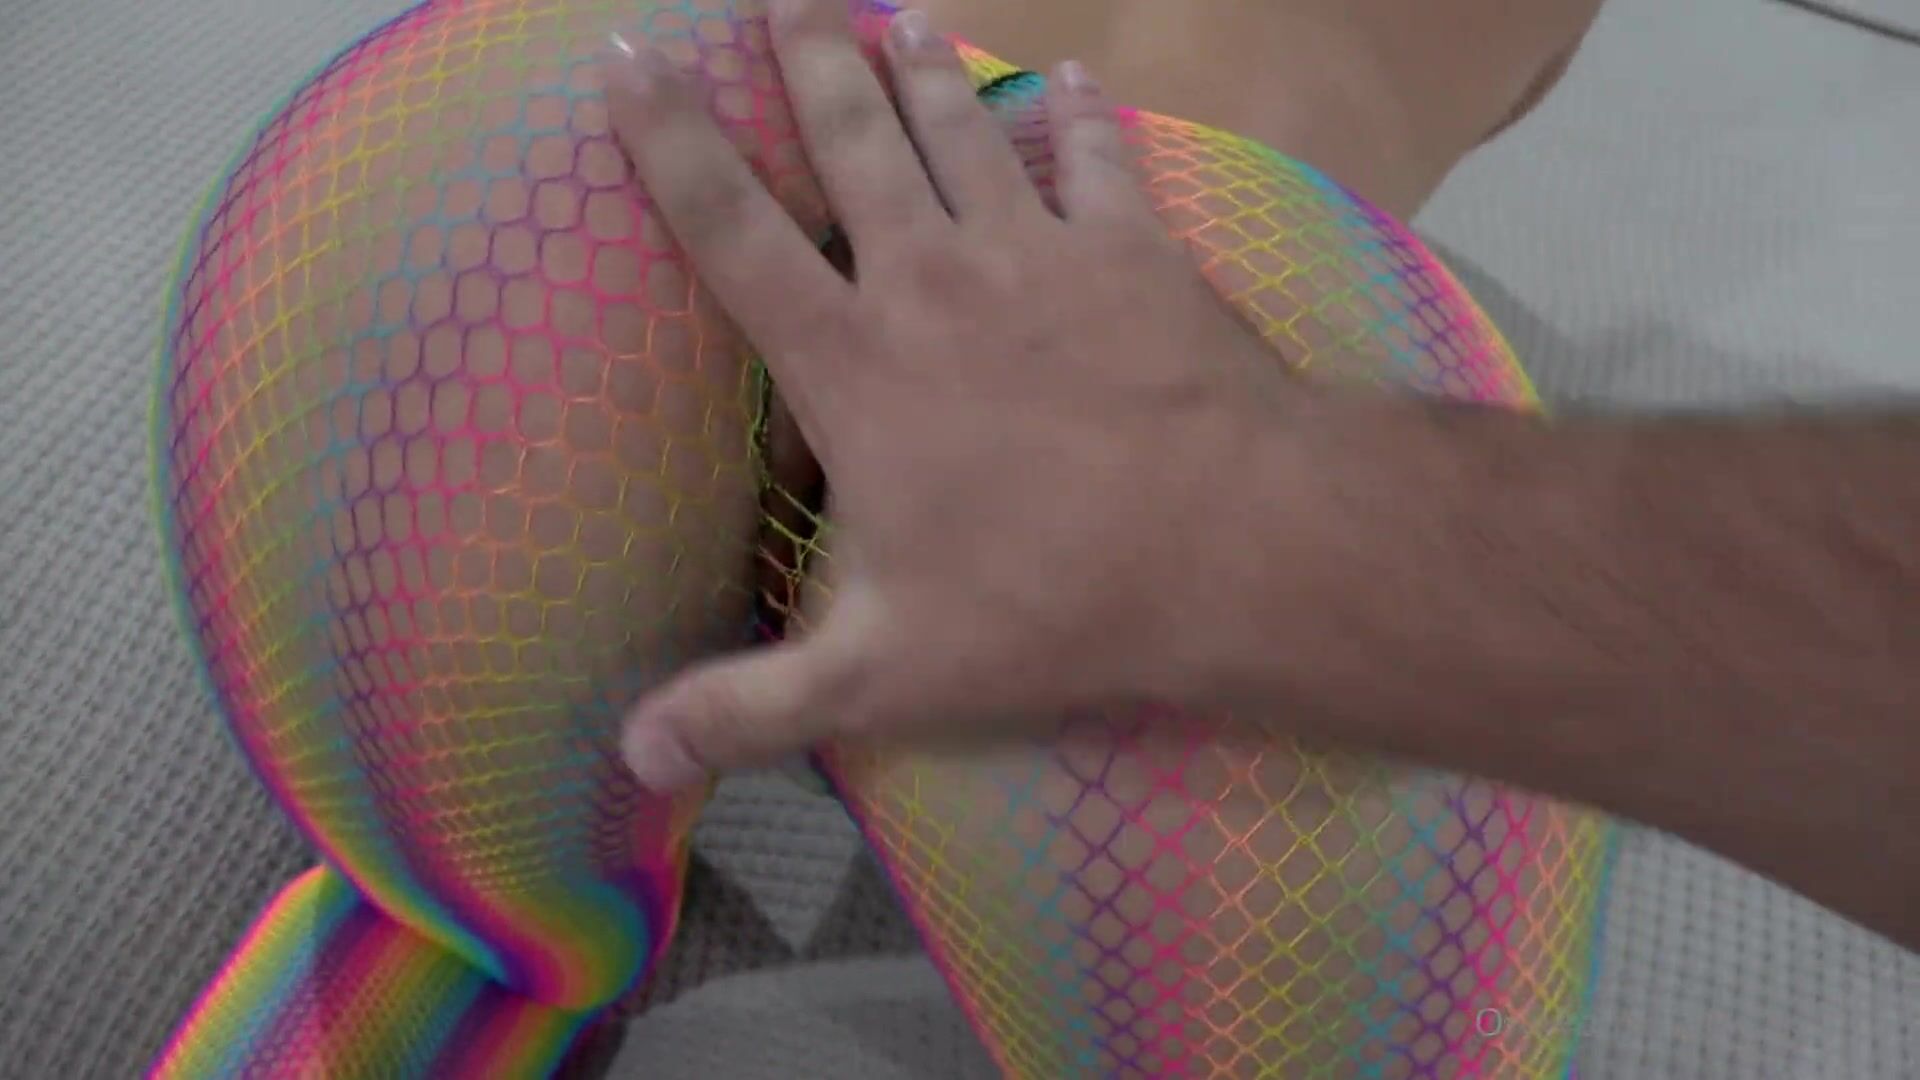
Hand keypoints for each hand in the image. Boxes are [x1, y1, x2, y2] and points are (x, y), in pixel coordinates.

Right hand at [599, 1, 1407, 791]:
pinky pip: (1095, 159)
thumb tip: (633, 762)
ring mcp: (1038, 252)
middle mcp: (933, 280)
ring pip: (962, 127)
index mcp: (854, 365)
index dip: (668, 139)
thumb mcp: (883, 674)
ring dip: (922, 65)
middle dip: (802, 58)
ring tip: (890, 10)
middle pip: (850, 140)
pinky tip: (1074, 79)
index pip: (731, 230)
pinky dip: (1079, 116)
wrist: (1233, 545)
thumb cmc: (1048, 605)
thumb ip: (752, 707)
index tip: (626, 58)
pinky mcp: (1133, 252)